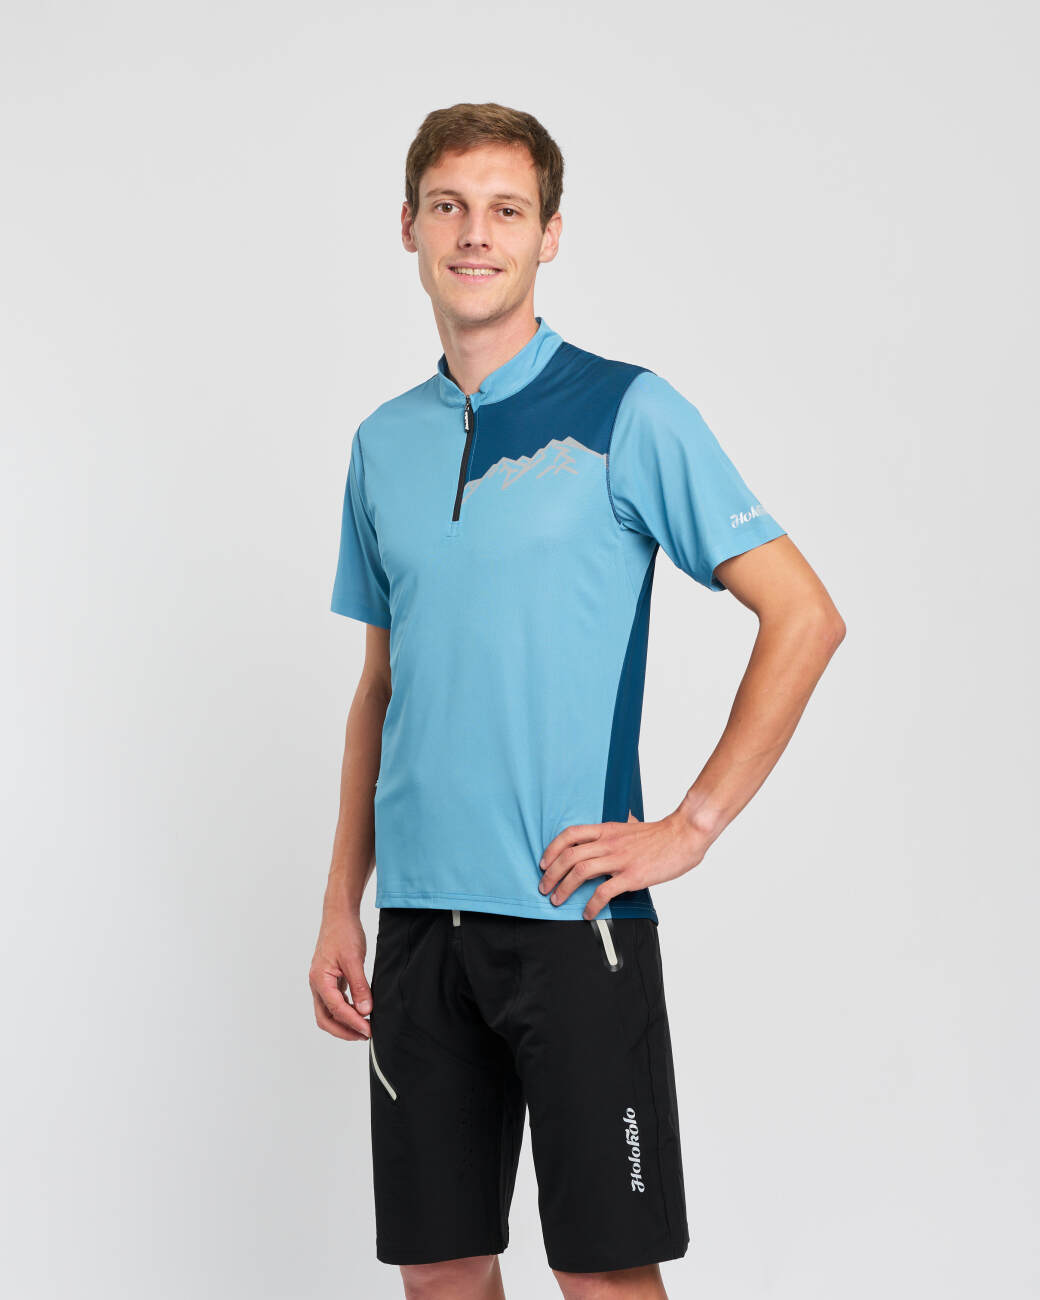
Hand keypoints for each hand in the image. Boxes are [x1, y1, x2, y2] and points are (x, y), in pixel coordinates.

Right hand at [309, 908, 372, 1040]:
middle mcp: (317, 984)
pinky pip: (334, 1001)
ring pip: (328, 1012)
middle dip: (344, 1030)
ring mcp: (321, 982)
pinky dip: (345, 1010)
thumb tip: (365, 1010)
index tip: (368, 1030)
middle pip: (325, 1018)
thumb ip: (359, 986)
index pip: (336, 1009)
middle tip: (364, 1035)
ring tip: (363, 1027)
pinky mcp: (329, 979)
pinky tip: (358, 1012)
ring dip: (344, 1022)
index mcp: (320, 979)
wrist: (339, 915)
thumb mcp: (354, 959)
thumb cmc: (344, 932)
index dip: (352, 1022)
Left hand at [538, 808, 708, 919]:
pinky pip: (603, 892)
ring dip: (563, 888)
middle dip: (551, 874)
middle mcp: (608, 843)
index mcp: (607, 830)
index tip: (544, 863)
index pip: (570, 835)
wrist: (684, 835)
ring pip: (580, 872)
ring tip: (557, 901)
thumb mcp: (631, 825)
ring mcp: (619, 859)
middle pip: (569, 856)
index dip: (552, 849)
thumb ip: (618, 828)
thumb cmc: (660, 834)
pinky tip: (587, 913)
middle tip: (544, 888)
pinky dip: (591, 905)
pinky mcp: (632, 876)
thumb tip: (617, 824)